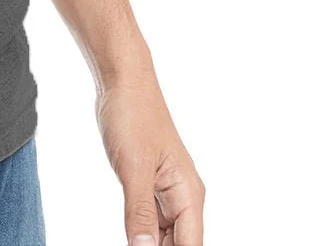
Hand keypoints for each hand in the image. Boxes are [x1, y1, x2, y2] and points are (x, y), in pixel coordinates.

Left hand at [96, 73, 204, 245]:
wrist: (122, 81)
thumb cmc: (133, 115)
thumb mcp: (133, 168)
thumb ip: (139, 213)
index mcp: (188, 194)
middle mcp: (183, 196)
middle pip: (178, 244)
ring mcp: (166, 191)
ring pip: (164, 236)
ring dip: (150, 245)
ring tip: (132, 243)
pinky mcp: (149, 184)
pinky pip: (150, 220)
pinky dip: (141, 234)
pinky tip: (131, 240)